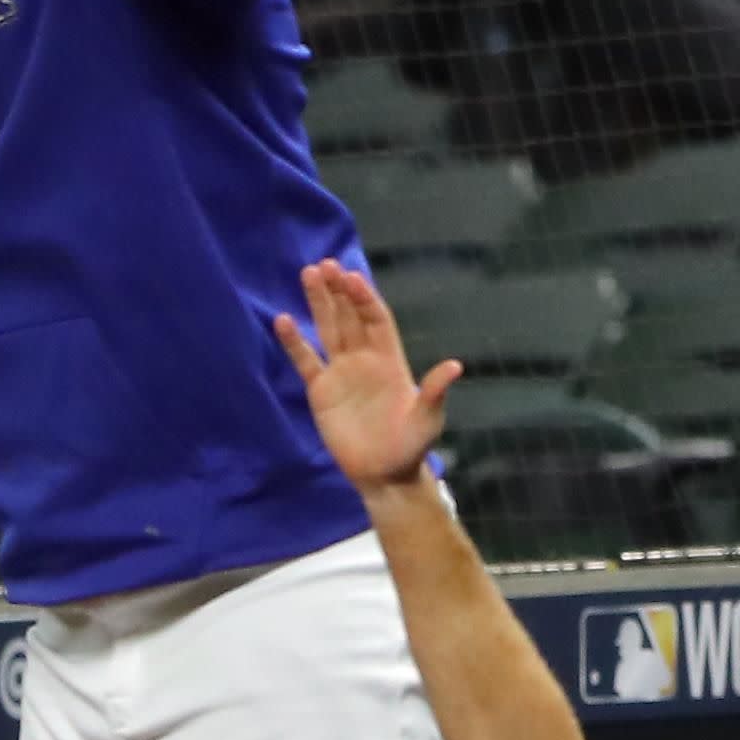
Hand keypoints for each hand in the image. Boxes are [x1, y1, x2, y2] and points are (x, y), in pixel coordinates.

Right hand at [276, 259, 457, 493]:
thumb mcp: (427, 420)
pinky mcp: (321, 391)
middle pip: (350, 317)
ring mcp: (341, 372)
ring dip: (319, 303)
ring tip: (309, 274)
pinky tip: (283, 320)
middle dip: (339, 291)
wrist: (385, 474)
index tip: (353, 278)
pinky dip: (295, 341)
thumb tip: (456, 365)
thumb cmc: (410, 447)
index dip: (365, 299)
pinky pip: (306, 360)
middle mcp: (364, 359)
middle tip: (326, 264)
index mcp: (390, 360)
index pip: (376, 320)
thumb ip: (435, 392)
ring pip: (328, 329)